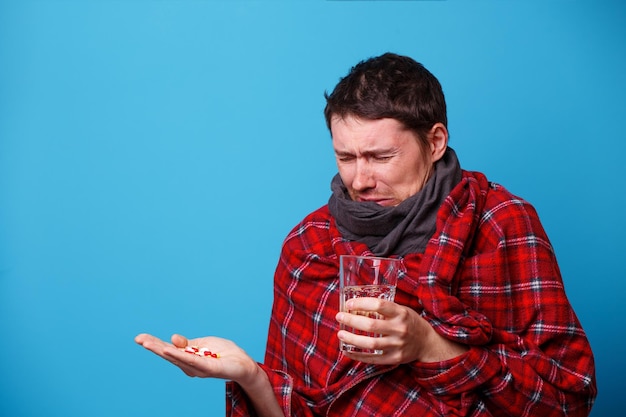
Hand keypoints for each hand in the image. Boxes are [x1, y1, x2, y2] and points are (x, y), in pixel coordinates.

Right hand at [134, 333, 258, 384]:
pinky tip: (169, 349)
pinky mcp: (209, 368)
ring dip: (162, 350)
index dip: (154, 343)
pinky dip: (180, 355)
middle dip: (153, 347)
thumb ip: (188, 343)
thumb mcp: (203, 344)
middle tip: (138, 339)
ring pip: (177, 358)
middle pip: (168, 355)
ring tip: (148, 343)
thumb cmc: (224, 354)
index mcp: (187, 358)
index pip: (168, 350)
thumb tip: (173, 338)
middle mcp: (190, 366)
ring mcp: (198, 368)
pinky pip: (192, 361)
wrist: (243, 363)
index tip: (139, 337)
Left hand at [335, 298, 467, 364]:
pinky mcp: (394, 359)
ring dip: (352, 339)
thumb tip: (357, 305)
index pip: (379, 305)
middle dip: (351, 321)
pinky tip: (346, 351)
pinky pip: (372, 359)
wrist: (426, 343)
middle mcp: (399, 329)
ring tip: (340, 333)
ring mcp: (397, 345)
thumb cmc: (409, 322)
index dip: (362, 303)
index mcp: (401, 313)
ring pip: (370, 344)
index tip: (349, 304)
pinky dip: (357, 356)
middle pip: (371, 325)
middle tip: (339, 317)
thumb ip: (384, 309)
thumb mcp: (401, 309)